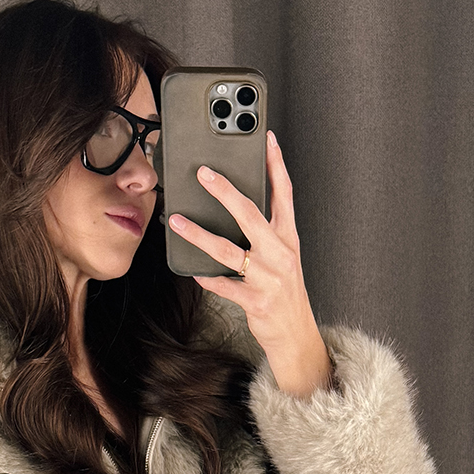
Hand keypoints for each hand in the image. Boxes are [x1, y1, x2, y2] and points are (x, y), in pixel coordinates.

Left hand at [167, 131, 333, 399]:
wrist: (296, 335)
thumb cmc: (285, 293)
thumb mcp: (284, 257)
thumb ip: (266, 232)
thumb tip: (236, 207)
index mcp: (288, 238)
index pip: (284, 193)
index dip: (276, 164)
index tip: (266, 138)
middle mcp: (279, 253)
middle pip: (250, 214)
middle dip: (225, 191)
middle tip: (203, 173)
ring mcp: (267, 277)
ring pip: (228, 250)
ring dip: (199, 234)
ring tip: (177, 221)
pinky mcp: (255, 300)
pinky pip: (224, 286)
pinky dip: (208, 278)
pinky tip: (193, 271)